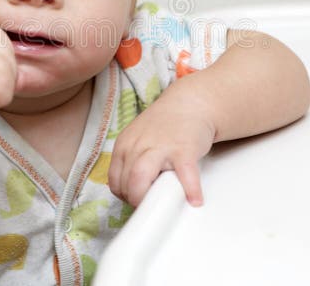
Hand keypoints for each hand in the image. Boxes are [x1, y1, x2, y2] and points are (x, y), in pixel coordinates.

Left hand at [108, 83, 215, 206]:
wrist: (190, 104)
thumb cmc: (165, 126)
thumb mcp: (138, 139)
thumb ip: (131, 160)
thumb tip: (130, 190)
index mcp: (125, 145)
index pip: (115, 180)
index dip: (125, 195)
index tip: (136, 200)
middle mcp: (138, 145)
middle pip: (126, 182)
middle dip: (136, 200)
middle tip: (149, 205)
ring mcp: (160, 146)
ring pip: (142, 178)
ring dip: (150, 198)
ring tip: (162, 204)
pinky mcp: (184, 149)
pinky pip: (184, 174)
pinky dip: (190, 190)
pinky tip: (194, 200)